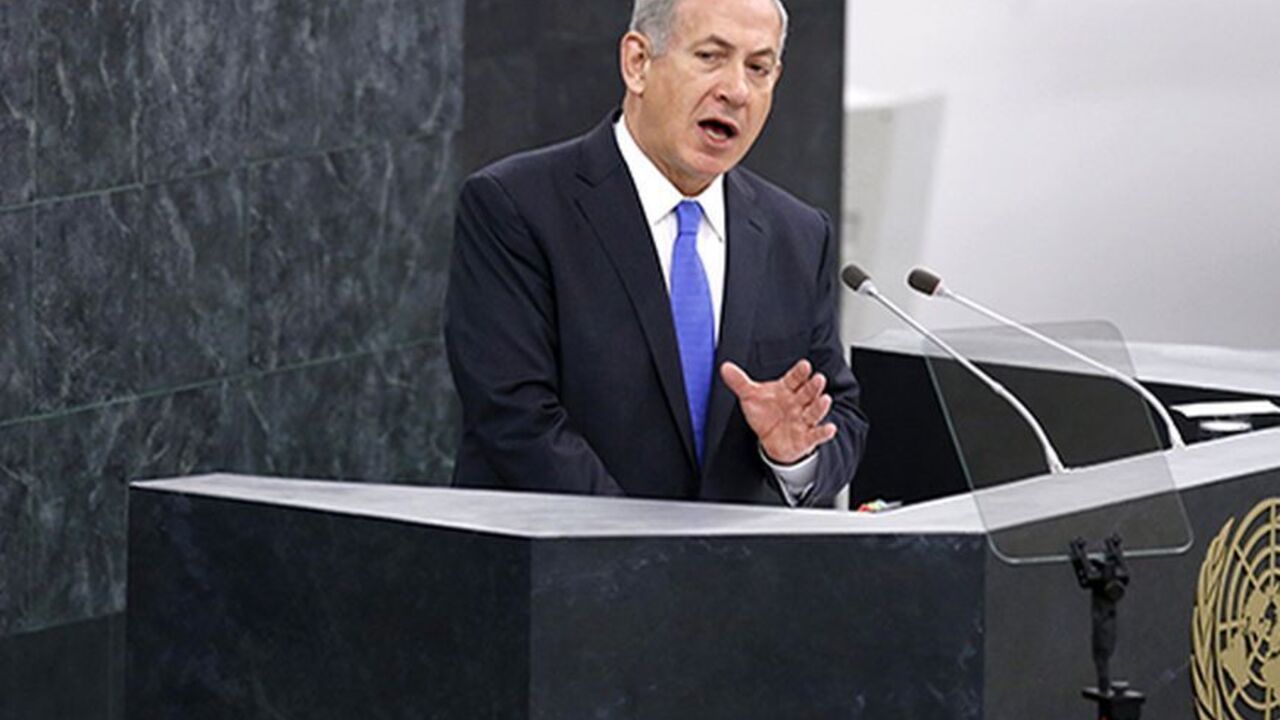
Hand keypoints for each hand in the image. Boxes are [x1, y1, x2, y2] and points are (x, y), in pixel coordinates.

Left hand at [720, 359, 837, 464]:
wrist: (771, 439)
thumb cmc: (765, 414)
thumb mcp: (751, 397)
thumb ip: (739, 382)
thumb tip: (725, 367)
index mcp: (787, 389)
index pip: (795, 378)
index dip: (800, 373)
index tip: (804, 365)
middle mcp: (798, 402)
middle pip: (807, 392)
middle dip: (813, 386)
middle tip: (818, 378)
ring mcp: (803, 420)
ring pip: (814, 411)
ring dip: (820, 406)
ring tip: (824, 399)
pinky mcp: (806, 437)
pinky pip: (816, 434)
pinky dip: (823, 432)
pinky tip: (829, 428)